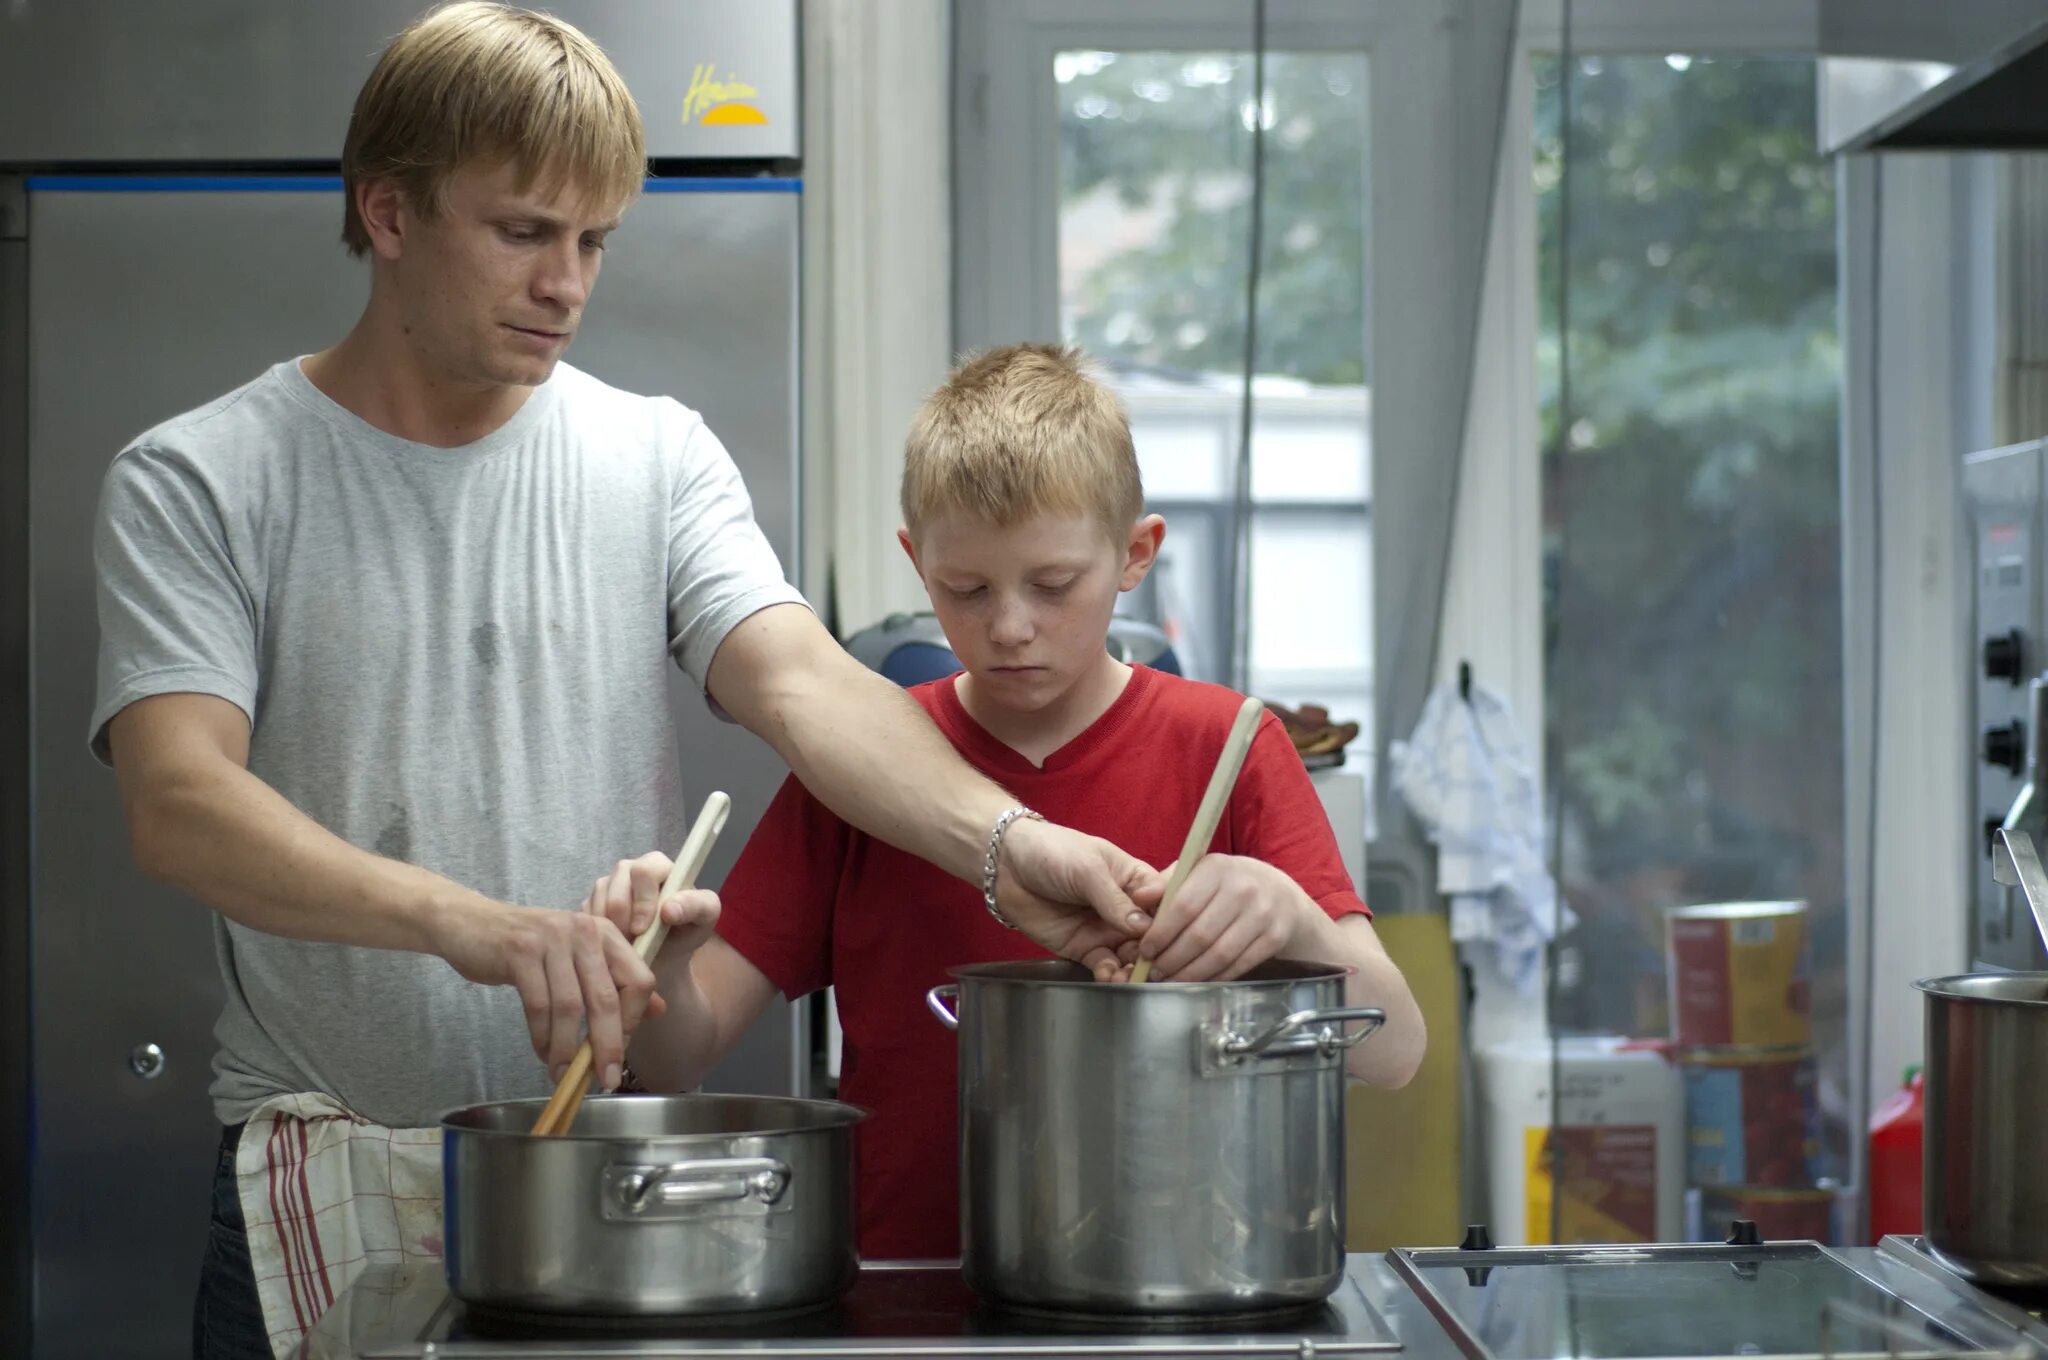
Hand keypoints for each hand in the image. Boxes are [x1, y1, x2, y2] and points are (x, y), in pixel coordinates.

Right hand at [433, 895, 673, 1093]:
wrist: (470, 923)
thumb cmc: (530, 947)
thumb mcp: (579, 957)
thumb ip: (618, 981)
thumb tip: (660, 1011)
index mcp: (606, 933)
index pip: (639, 980)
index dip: (633, 1020)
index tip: (619, 1050)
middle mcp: (584, 931)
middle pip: (607, 998)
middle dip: (607, 1045)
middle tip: (605, 1078)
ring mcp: (552, 939)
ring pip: (570, 1006)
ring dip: (567, 1048)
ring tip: (563, 1073)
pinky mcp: (520, 952)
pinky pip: (538, 1006)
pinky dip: (542, 1037)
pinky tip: (543, 1053)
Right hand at [581, 851, 722, 964]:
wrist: (663, 959)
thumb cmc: (685, 933)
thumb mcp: (703, 920)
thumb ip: (696, 907)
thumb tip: (670, 909)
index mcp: (658, 866)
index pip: (644, 870)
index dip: (642, 900)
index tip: (644, 929)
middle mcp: (630, 870)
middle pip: (614, 883)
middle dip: (621, 916)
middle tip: (631, 941)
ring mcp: (607, 885)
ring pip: (597, 900)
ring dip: (609, 928)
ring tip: (625, 946)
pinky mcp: (590, 903)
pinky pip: (584, 915)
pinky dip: (596, 934)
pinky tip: (610, 946)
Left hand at [993, 819, 1162, 976]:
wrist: (1007, 866)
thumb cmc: (1052, 852)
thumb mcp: (1088, 868)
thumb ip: (1115, 899)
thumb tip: (1144, 928)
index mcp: (1136, 881)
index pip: (1164, 904)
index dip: (1169, 922)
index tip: (1167, 936)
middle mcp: (1127, 909)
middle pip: (1152, 937)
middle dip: (1154, 954)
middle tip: (1151, 966)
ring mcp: (1106, 930)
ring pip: (1131, 956)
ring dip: (1133, 969)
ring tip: (1128, 977)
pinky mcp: (1084, 948)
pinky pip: (1104, 966)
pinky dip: (1109, 974)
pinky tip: (1108, 975)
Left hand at [1133, 855, 1313, 981]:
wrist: (1281, 895)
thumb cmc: (1228, 884)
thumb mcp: (1199, 873)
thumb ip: (1167, 885)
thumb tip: (1137, 898)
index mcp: (1218, 868)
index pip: (1183, 905)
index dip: (1161, 932)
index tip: (1145, 949)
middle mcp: (1243, 889)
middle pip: (1200, 935)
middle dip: (1171, 959)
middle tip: (1153, 971)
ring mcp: (1263, 914)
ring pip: (1219, 955)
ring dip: (1190, 973)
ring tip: (1170, 980)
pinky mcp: (1275, 938)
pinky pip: (1238, 965)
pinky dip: (1214, 977)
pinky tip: (1197, 980)